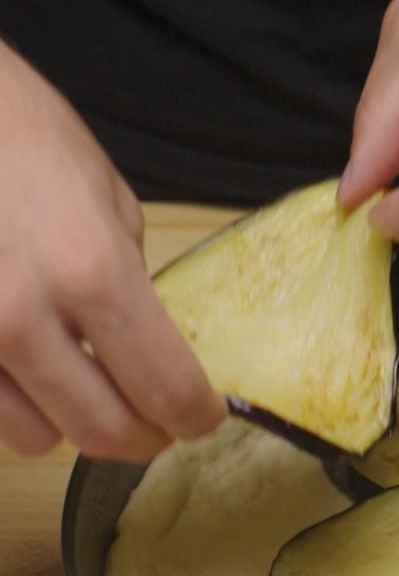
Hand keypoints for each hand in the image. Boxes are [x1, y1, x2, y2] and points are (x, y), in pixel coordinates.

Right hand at [0, 42, 226, 460]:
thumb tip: (148, 348)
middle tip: (158, 425)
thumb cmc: (23, 136)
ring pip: (35, 439)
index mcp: (92, 271)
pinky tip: (27, 369)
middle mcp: (21, 317)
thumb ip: (132, 285)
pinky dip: (16, 406)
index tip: (203, 418)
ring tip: (82, 385)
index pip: (166, 388)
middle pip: (104, 432)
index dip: (195, 418)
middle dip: (144, 438)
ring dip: (71, 423)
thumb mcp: (109, 201)